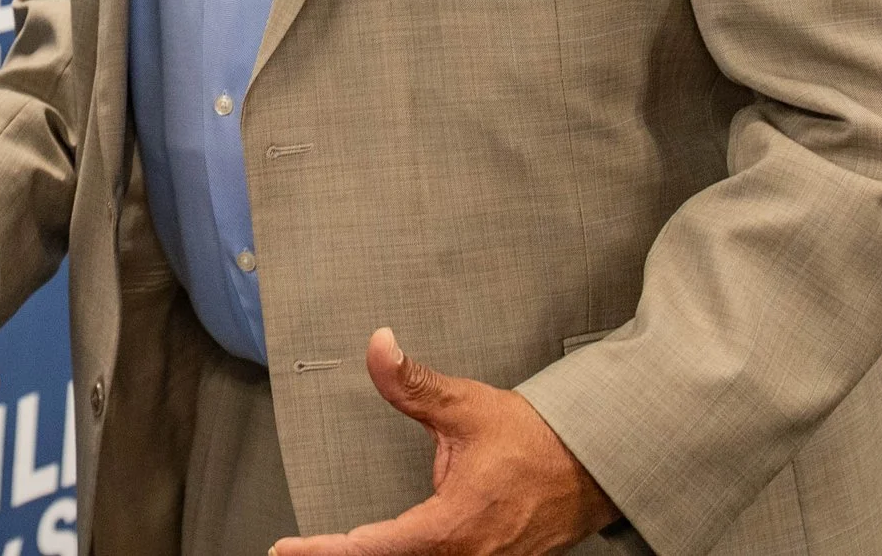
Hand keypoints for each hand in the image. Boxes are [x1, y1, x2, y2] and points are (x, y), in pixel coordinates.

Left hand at [271, 329, 614, 555]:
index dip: (326, 551)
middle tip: (295, 553)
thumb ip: (414, 383)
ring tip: (327, 552)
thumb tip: (377, 347)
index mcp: (454, 525)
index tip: (287, 548)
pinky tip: (378, 550)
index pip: (375, 549)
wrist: (594, 465)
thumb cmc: (535, 441)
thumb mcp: (467, 405)